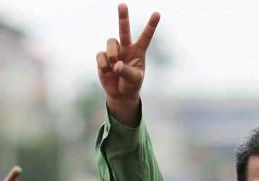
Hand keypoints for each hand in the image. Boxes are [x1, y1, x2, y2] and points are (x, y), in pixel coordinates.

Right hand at [96, 3, 159, 125]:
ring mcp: (114, 52)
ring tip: (113, 65)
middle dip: (123, 17)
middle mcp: (126, 48)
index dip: (151, 25)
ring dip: (111, 54)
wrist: (120, 94)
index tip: (157, 13)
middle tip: (122, 4)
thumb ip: (126, 71)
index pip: (146, 36)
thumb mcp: (134, 79)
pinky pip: (101, 55)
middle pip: (124, 29)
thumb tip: (114, 65)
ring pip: (111, 42)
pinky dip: (103, 64)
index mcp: (139, 51)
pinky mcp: (103, 58)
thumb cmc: (131, 84)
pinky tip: (107, 71)